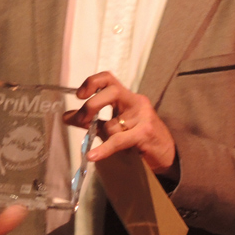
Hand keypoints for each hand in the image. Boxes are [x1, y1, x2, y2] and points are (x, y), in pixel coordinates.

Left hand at [63, 71, 178, 177]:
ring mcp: (142, 117)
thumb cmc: (140, 139)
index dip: (92, 83)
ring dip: (99, 133)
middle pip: (111, 91)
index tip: (79, 96)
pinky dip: (104, 149)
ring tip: (91, 148)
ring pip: (114, 121)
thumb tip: (67, 116)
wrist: (168, 154)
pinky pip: (119, 140)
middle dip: (92, 105)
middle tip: (80, 119)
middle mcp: (136, 102)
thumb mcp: (114, 127)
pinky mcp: (145, 134)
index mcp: (127, 97)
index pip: (108, 79)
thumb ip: (91, 121)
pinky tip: (93, 155)